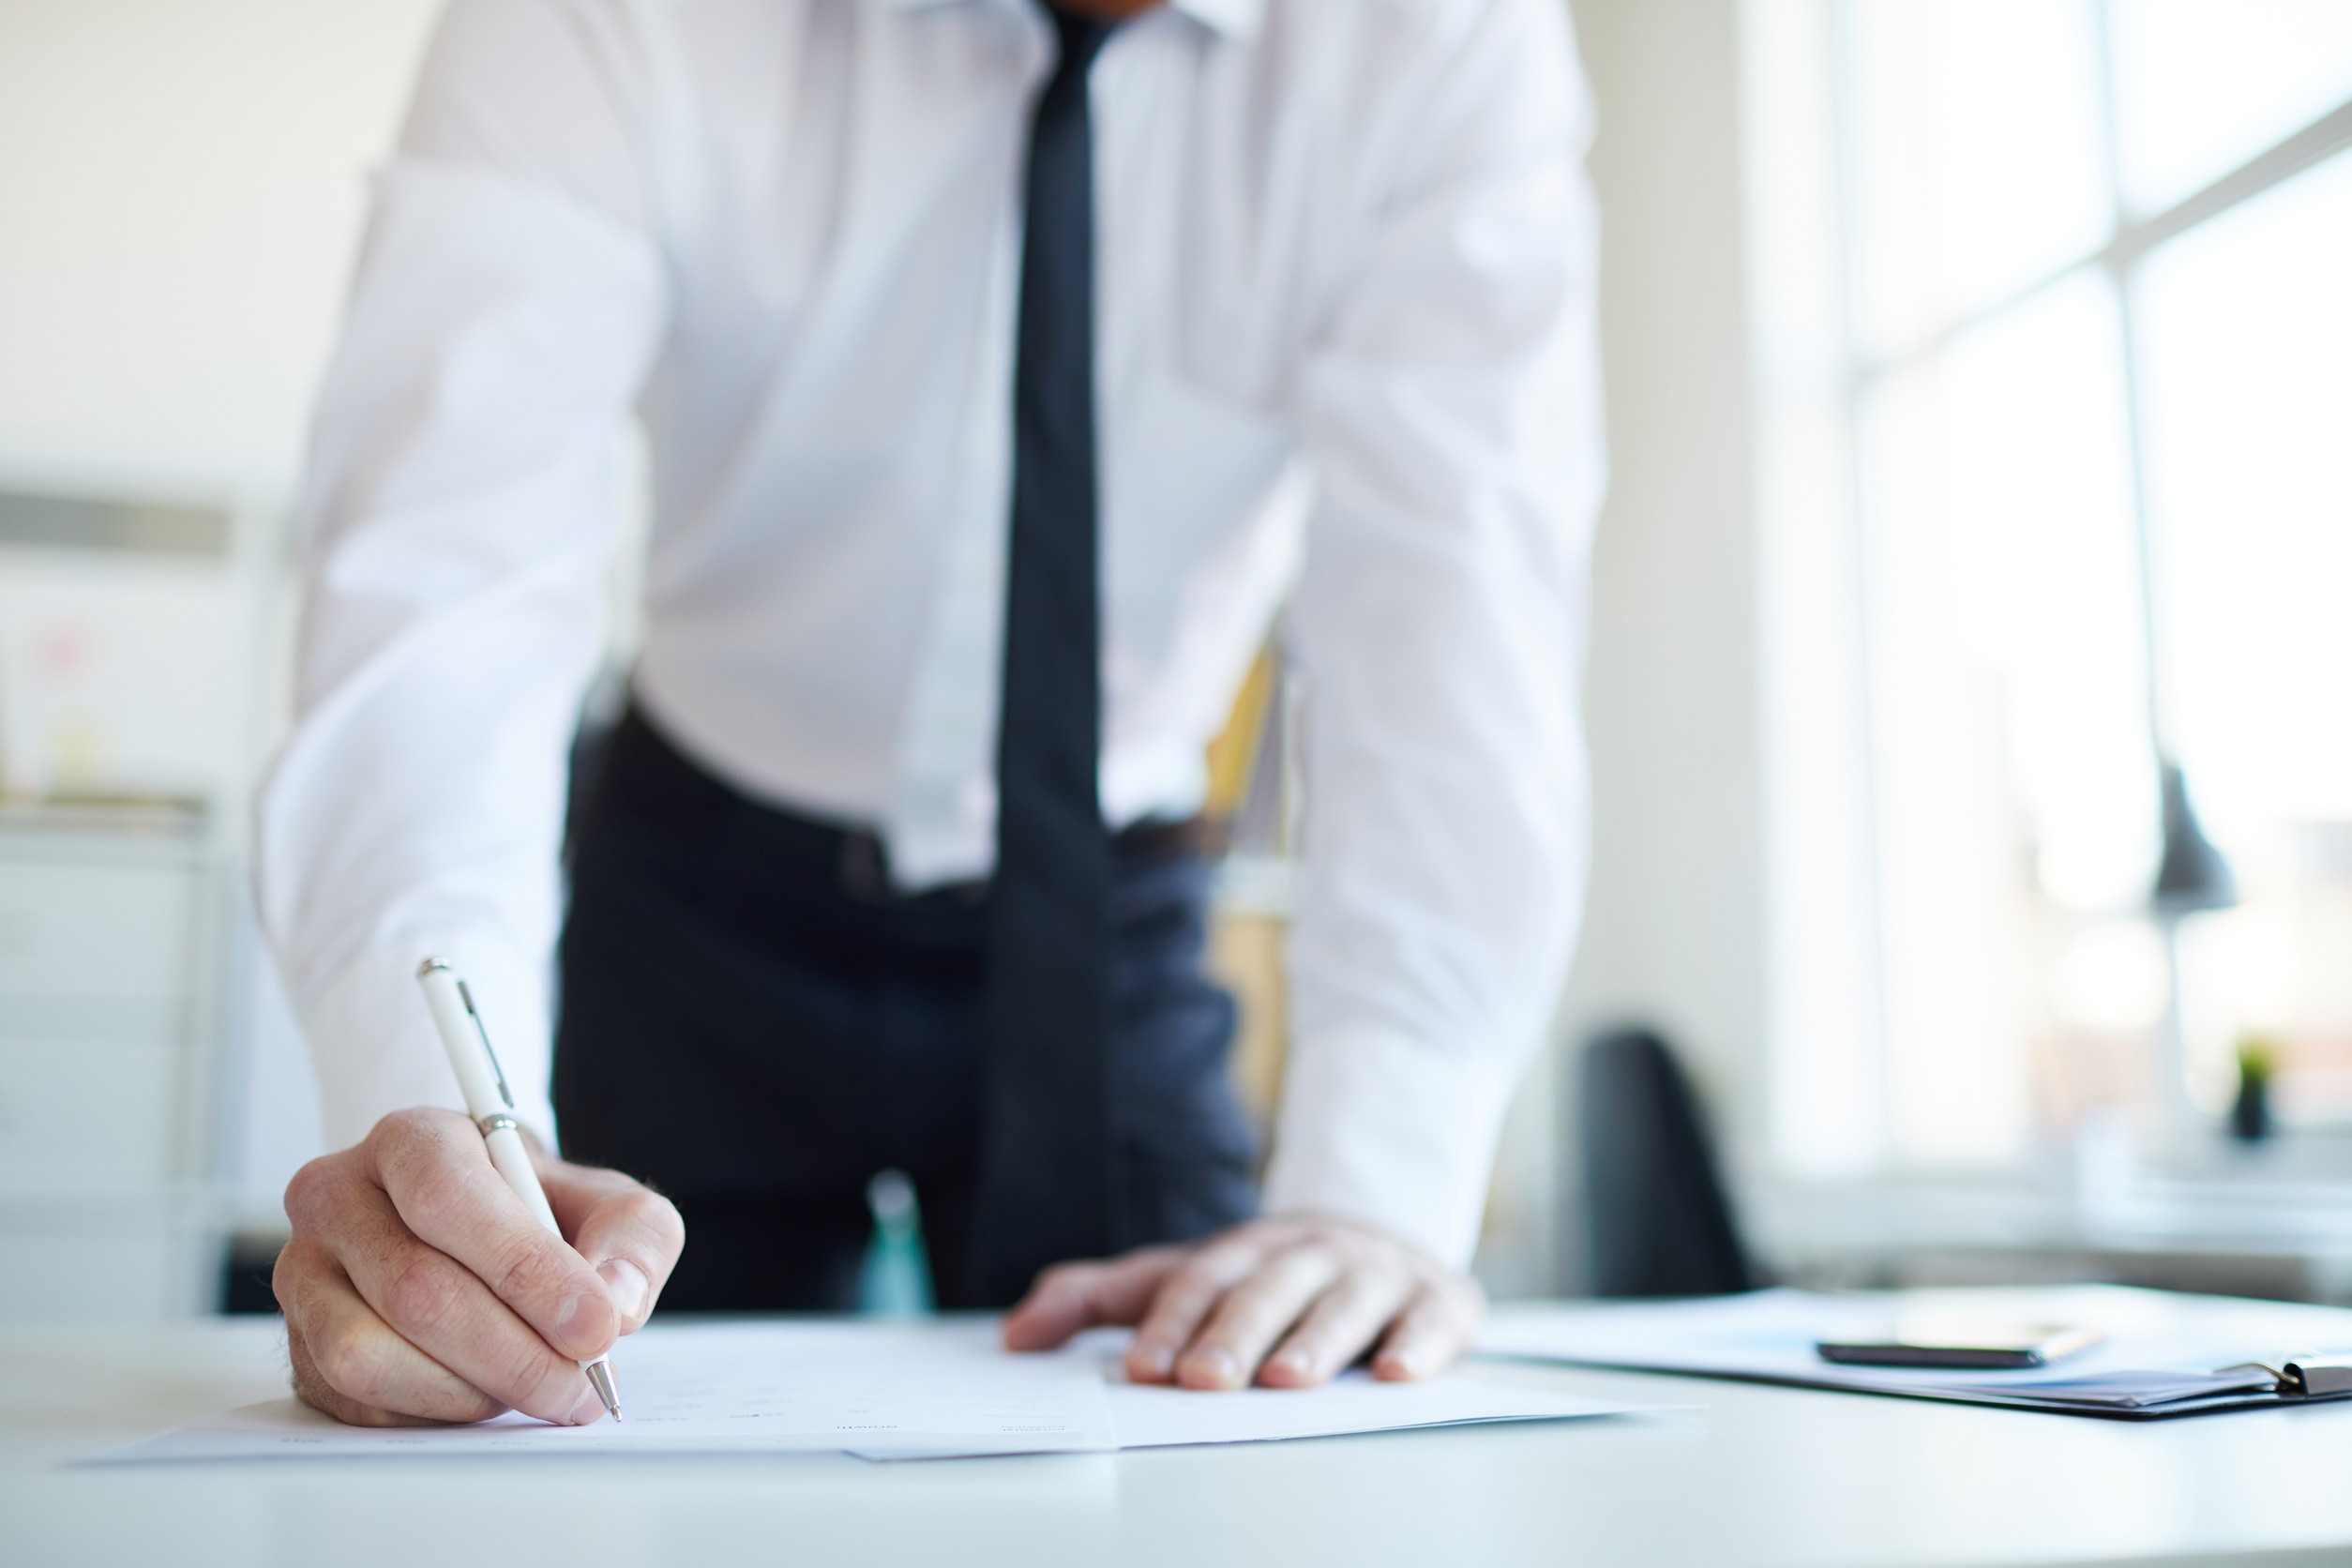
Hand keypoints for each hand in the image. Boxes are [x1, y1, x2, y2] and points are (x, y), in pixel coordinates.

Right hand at [274, 1107, 683, 1426]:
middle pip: (415, 1289)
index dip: (525, 1271)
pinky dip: (431, 1413)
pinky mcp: (298, 1342)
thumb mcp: (610, 1204)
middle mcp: (337, 1197)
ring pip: (368, 1354)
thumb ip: (632, 1241)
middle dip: (514, 1353)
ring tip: (535, 1388)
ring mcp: (305, 1272)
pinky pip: (354, 1400)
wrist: (480, 1229)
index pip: (448, 1198)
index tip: (595, 1327)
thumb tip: (614, 1303)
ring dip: (468, 1390)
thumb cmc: (542, 1212)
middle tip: (581, 1385)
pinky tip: (484, 1394)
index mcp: (410, 1139)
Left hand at [1000, 1215, 1484, 1389]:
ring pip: (1345, 1302)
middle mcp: (1311, 1252)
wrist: (1379, 1235)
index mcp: (1244, 1247)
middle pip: (1268, 1290)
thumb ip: (1101, 1300)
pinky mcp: (1439, 1297)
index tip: (1142, 1369)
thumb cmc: (1267, 1275)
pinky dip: (1417, 1345)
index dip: (1169, 1323)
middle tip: (1204, 1382)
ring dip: (1318, 1340)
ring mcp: (1377, 1272)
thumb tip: (1015, 1334)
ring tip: (1288, 1381)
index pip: (1199, 1280)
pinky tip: (1395, 1375)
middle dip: (1235, 1335)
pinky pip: (1431, 1320)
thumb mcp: (1185, 1277)